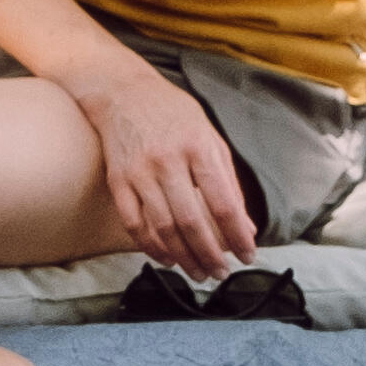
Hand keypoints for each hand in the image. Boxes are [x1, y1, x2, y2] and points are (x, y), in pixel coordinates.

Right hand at [69, 60, 253, 277]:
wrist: (122, 92)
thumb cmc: (172, 114)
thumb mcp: (210, 137)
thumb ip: (229, 182)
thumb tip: (247, 225)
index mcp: (198, 148)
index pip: (223, 203)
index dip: (238, 236)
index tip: (248, 255)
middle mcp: (169, 160)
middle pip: (193, 222)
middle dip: (210, 255)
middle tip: (221, 273)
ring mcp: (140, 172)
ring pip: (163, 228)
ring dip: (183, 257)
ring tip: (198, 272)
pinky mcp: (118, 181)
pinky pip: (134, 224)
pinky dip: (151, 247)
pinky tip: (167, 257)